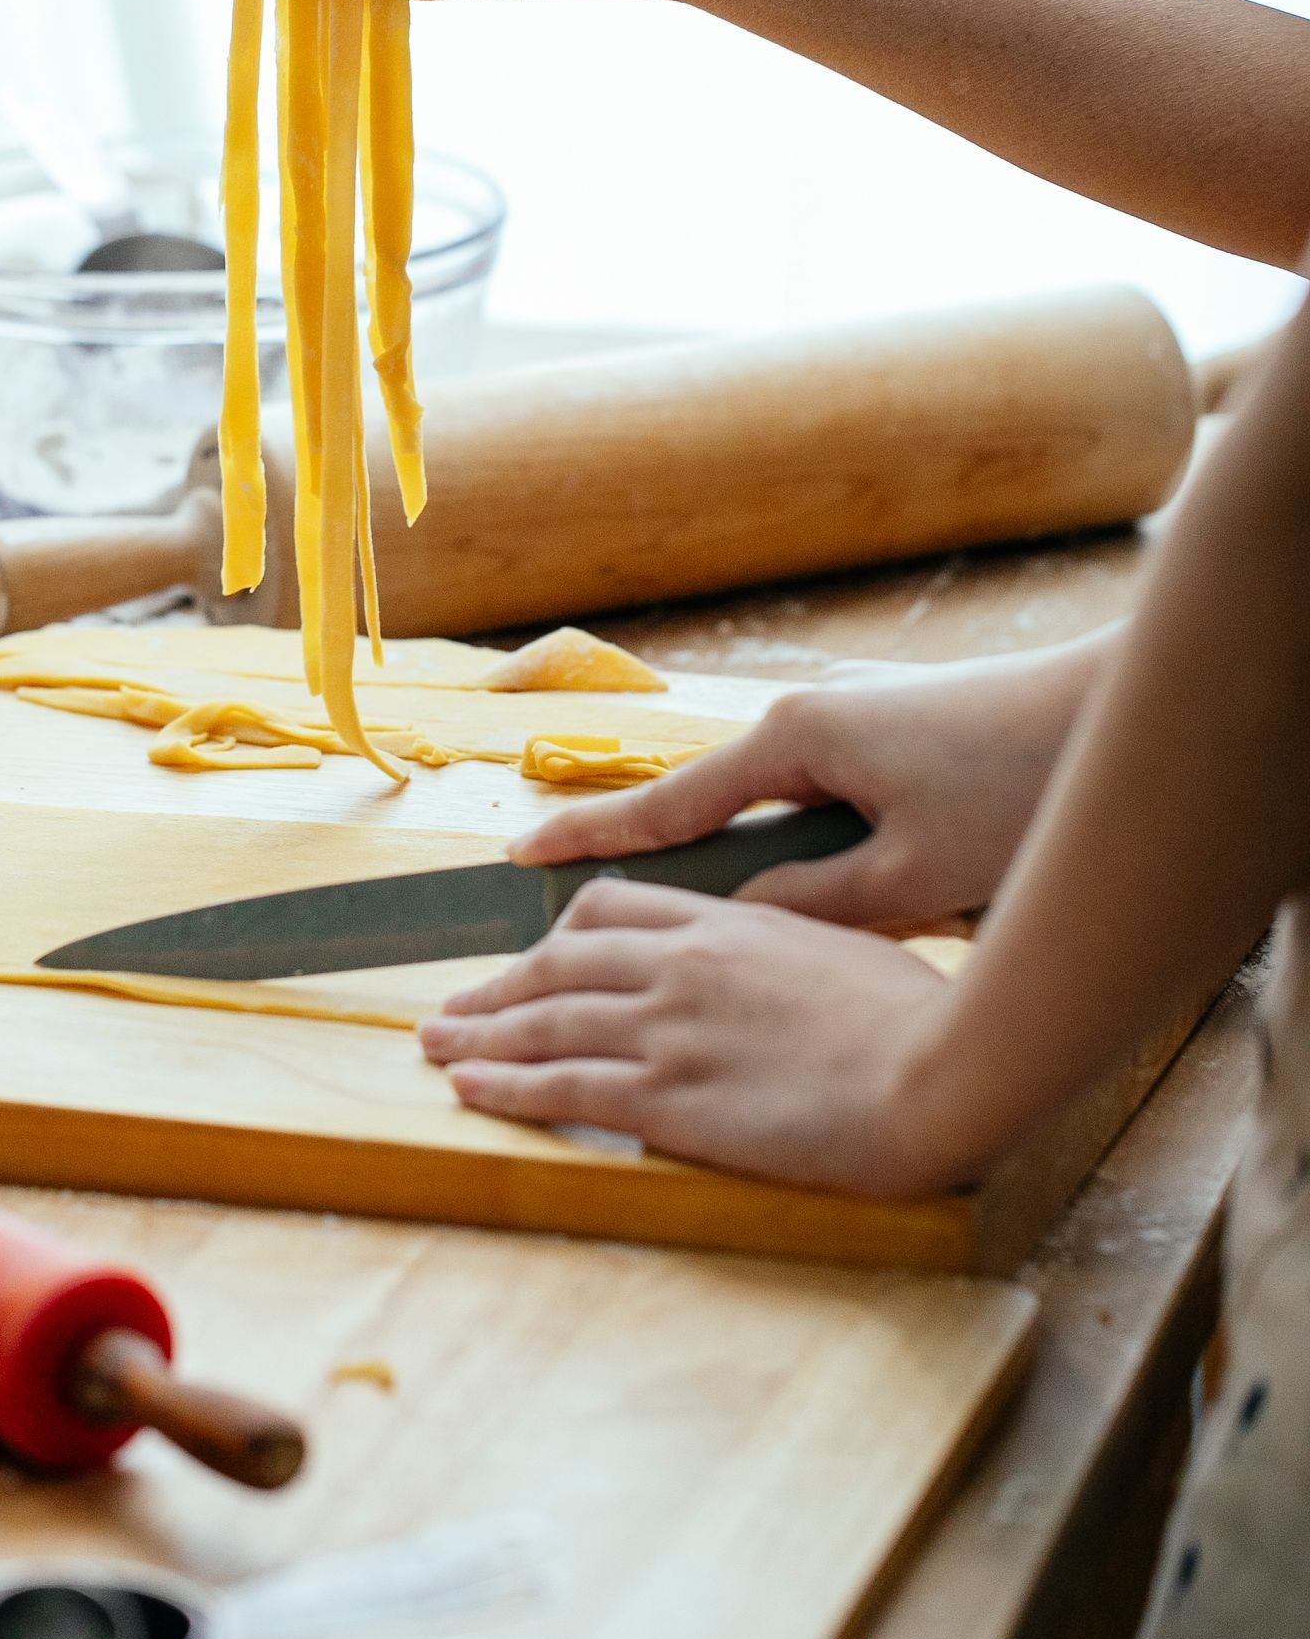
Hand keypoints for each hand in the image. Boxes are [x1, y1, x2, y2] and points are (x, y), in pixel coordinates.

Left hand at [418, 880, 962, 1194]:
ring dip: (480, 1034)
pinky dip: (505, 1086)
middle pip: (559, 963)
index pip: (613, 911)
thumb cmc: (919, 1020)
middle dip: (499, 986)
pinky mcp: (669, 1097)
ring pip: (545, 1022)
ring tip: (436, 1044)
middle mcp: (681, 965)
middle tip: (455, 1005)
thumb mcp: (844, 955)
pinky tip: (468, 1088)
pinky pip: (563, 1086)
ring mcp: (669, 1029)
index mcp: (727, 923)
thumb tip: (772, 974)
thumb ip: (786, 956)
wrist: (940, 1071)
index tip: (533, 954)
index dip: (559, 935)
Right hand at [507, 646, 1110, 931]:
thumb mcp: (909, 874)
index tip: (519, 852)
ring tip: (736, 918)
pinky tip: (839, 895)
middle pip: (711, 810)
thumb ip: (811, 904)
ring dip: (762, 869)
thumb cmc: (1022, 790)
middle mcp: (809, 722)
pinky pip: (823, 811)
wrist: (1119, 715)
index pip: (666, 805)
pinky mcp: (894, 743)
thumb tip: (735, 924)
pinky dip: (814, 855)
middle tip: (585, 905)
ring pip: (776, 818)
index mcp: (795, 742)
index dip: (592, 838)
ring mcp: (852, 727)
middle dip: (665, 863)